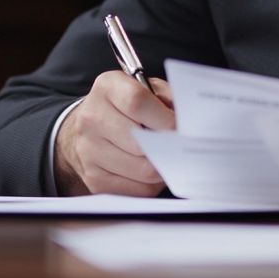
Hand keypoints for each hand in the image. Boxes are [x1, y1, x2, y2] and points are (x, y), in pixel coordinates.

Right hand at [54, 70, 174, 195]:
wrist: (92, 124)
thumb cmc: (128, 104)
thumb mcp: (149, 88)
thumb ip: (169, 99)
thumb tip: (189, 124)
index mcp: (108, 87)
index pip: (136, 102)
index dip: (164, 118)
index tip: (180, 128)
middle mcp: (92, 118)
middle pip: (139, 143)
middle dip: (167, 147)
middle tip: (180, 147)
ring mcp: (88, 150)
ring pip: (141, 170)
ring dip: (162, 168)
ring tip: (168, 157)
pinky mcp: (93, 177)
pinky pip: (134, 190)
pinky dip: (151, 184)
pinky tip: (153, 171)